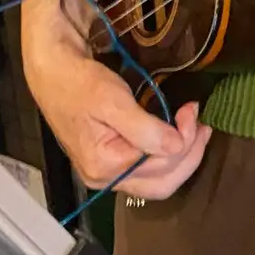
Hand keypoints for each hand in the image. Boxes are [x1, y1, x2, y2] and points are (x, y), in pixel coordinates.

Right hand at [24, 32, 210, 200]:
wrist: (52, 71)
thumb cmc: (78, 82)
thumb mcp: (112, 101)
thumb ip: (145, 129)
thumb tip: (177, 146)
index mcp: (104, 166)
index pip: (162, 165)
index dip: (186, 140)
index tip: (193, 109)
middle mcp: (105, 179)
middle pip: (163, 183)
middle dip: (190, 155)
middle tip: (201, 124)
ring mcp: (107, 174)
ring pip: (158, 181)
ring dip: (183, 157)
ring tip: (197, 130)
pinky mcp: (110, 163)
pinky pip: (147, 170)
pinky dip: (168, 156)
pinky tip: (178, 136)